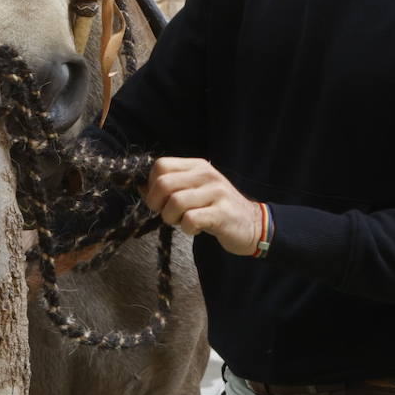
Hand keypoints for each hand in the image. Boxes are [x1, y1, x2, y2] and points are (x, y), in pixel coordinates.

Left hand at [143, 157, 259, 255]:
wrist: (253, 224)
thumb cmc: (217, 208)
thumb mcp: (195, 190)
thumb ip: (171, 187)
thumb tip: (140, 187)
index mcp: (197, 166)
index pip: (160, 165)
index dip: (152, 185)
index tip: (159, 200)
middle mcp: (206, 174)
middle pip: (163, 183)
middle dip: (157, 204)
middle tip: (167, 214)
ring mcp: (216, 193)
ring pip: (175, 202)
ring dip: (171, 218)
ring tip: (182, 222)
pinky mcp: (222, 213)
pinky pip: (191, 219)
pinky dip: (187, 229)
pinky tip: (196, 229)